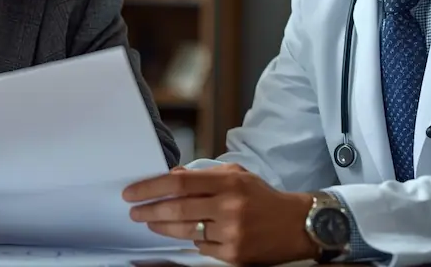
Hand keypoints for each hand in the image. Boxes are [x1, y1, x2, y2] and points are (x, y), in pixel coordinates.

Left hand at [123, 163, 316, 264]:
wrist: (298, 225)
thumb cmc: (263, 197)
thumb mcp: (237, 176)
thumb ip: (204, 176)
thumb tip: (171, 178)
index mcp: (229, 182)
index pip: (180, 182)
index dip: (151, 187)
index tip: (132, 192)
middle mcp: (230, 206)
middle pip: (177, 208)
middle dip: (149, 210)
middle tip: (134, 211)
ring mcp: (232, 232)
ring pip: (185, 231)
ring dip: (162, 227)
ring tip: (150, 222)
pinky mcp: (235, 255)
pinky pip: (202, 248)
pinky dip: (191, 240)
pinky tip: (186, 234)